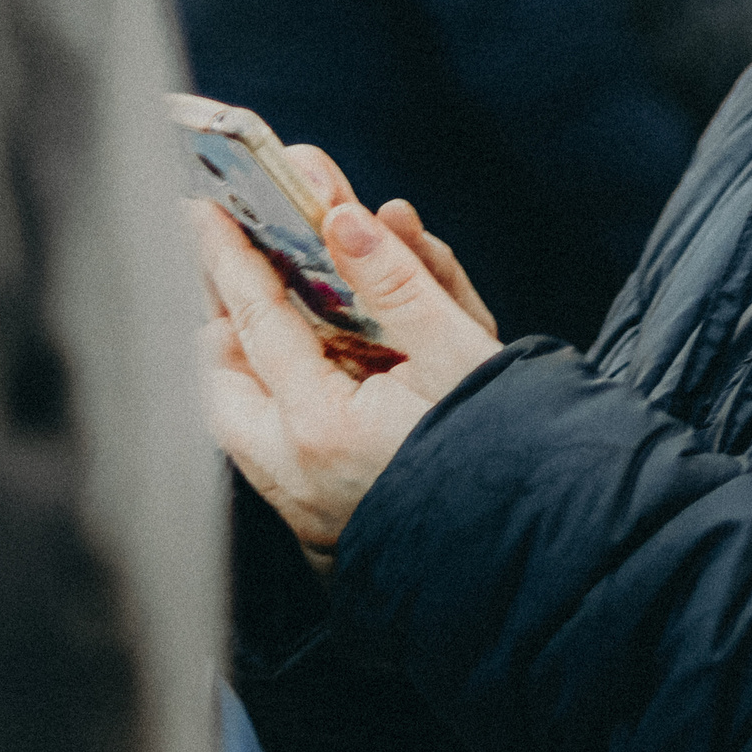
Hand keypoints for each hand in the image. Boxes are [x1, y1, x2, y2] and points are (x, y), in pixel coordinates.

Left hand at [191, 158, 503, 562]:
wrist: (542, 539)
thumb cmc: (513, 450)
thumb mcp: (462, 349)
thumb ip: (398, 279)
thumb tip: (346, 219)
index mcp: (325, 428)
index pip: (257, 323)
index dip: (231, 259)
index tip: (210, 212)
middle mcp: (297, 475)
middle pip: (223, 382)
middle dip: (222, 319)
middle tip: (231, 265)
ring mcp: (305, 508)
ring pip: (241, 424)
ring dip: (247, 365)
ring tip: (262, 315)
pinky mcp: (322, 526)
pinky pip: (270, 455)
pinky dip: (274, 405)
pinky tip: (309, 378)